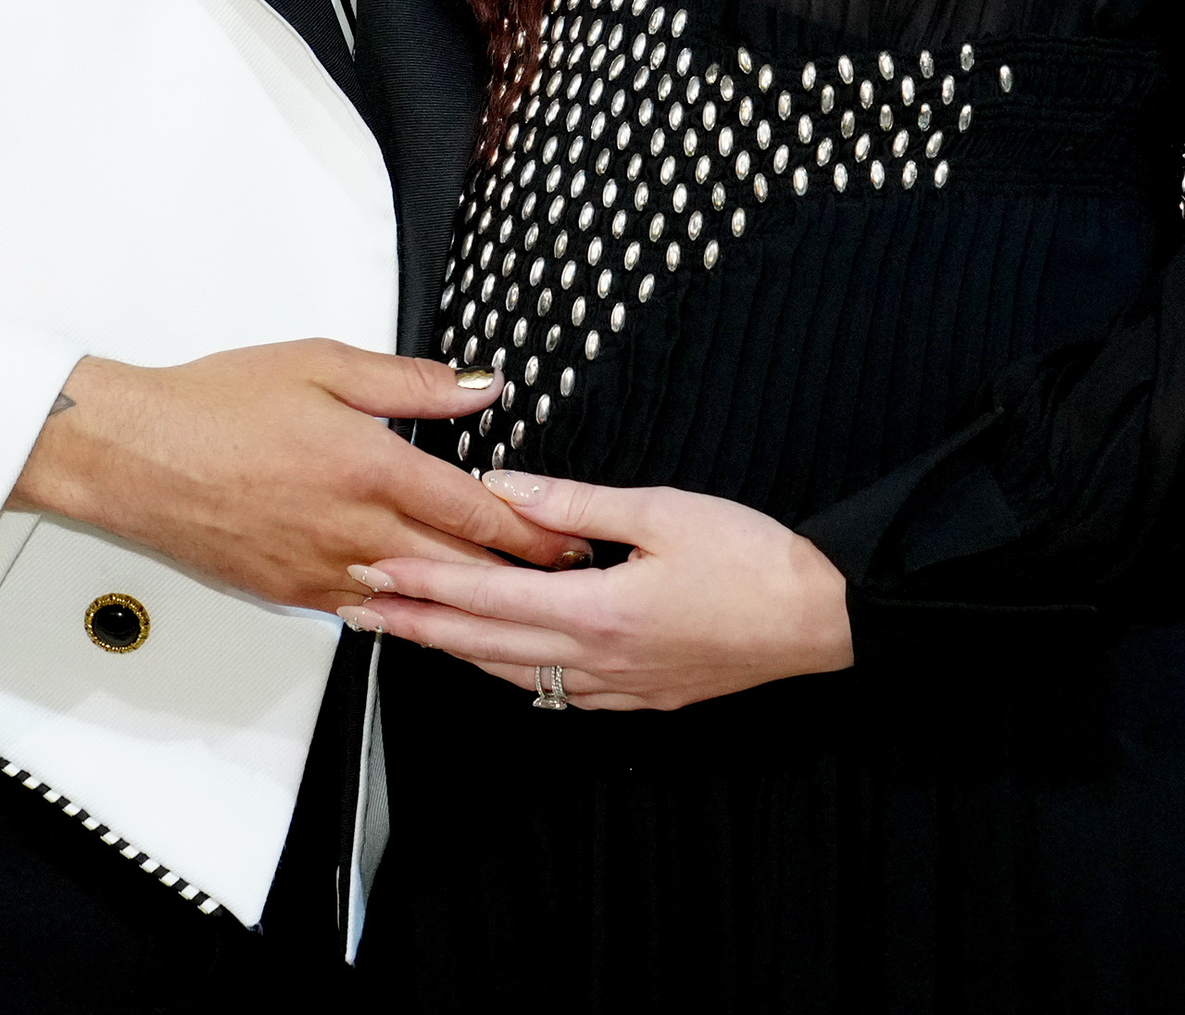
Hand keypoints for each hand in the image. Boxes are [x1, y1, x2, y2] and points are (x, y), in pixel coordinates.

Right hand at [8, 341, 578, 613]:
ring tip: (516, 605)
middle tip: (565, 580)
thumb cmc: (217, 404)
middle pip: (463, 569)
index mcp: (372, 468)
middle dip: (522, 577)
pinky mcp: (293, 594)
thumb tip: (480, 385)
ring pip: (420, 602)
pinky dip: (407, 614)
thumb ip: (411, 381)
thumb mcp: (323, 365)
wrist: (135, 455)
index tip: (571, 537)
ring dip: (472, 605)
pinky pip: (367, 612)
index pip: (476, 511)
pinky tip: (429, 615)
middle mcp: (356, 529)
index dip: (533, 530)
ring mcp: (324, 570)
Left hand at [344, 473, 855, 710]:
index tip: (374, 569)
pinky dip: (510, 672)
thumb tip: (503, 487)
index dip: (424, 584)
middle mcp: (598, 660)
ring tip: (409, 631)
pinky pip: (556, 692)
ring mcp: (619, 686)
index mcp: (599, 610)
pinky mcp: (641, 696)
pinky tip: (496, 659)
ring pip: (514, 676)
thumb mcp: (662, 510)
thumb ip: (575, 502)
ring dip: (456, 652)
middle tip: (362, 609)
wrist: (822, 620)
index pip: (487, 599)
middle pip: (485, 647)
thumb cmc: (754, 560)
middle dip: (418, 625)